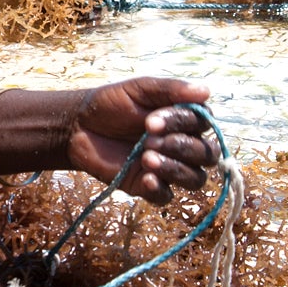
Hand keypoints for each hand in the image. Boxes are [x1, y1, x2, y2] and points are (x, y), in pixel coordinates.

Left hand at [67, 75, 216, 203]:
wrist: (79, 125)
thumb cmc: (113, 103)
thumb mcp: (140, 89)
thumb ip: (171, 89)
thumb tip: (206, 90)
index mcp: (185, 120)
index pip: (204, 125)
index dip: (183, 123)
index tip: (150, 121)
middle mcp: (182, 145)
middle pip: (207, 155)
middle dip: (182, 147)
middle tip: (148, 139)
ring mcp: (167, 168)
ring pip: (195, 179)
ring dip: (176, 169)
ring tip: (146, 158)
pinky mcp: (147, 186)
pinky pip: (166, 197)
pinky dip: (160, 189)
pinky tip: (146, 178)